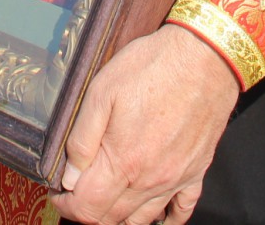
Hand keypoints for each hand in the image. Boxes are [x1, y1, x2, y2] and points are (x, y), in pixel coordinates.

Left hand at [49, 25, 239, 224]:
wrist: (205, 57)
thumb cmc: (152, 67)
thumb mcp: (102, 91)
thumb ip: (82, 139)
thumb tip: (70, 178)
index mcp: (123, 162)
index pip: (86, 207)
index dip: (66, 204)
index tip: (59, 192)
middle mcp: (150, 180)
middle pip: (111, 218)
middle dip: (88, 211)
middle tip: (77, 192)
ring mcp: (176, 179)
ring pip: (142, 220)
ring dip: (118, 218)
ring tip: (106, 200)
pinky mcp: (196, 171)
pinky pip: (182, 211)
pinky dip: (165, 220)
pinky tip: (154, 214)